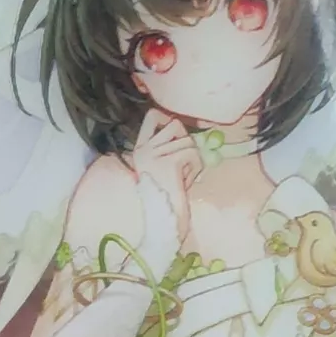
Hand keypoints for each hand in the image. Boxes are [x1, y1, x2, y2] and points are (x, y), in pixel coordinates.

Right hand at [129, 108, 201, 241]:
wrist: (163, 220)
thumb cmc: (166, 197)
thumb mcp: (162, 167)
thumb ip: (171, 148)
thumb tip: (191, 132)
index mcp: (140, 149)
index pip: (152, 116)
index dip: (167, 117)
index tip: (177, 131)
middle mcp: (144, 149)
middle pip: (176, 125)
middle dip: (186, 143)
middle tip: (183, 165)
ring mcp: (154, 154)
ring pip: (188, 140)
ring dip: (192, 159)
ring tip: (183, 177)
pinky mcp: (168, 162)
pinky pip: (192, 154)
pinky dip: (195, 168)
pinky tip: (186, 181)